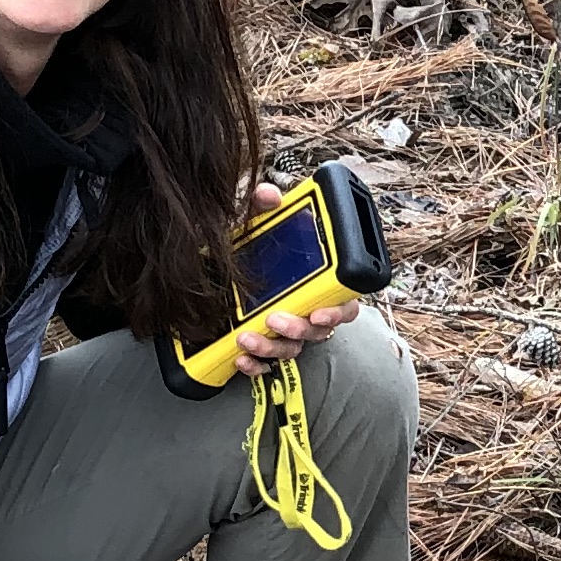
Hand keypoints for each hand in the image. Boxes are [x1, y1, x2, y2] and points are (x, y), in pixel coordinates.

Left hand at [232, 181, 358, 379]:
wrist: (216, 270)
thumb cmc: (249, 249)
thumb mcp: (255, 224)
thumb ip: (264, 206)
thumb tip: (269, 195)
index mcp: (317, 283)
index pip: (344, 303)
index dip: (337, 311)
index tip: (319, 312)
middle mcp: (305, 310)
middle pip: (317, 332)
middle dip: (299, 329)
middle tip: (276, 318)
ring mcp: (285, 331)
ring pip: (291, 349)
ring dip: (272, 347)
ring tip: (247, 337)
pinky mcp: (263, 346)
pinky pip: (266, 365)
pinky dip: (255, 365)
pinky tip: (240, 357)